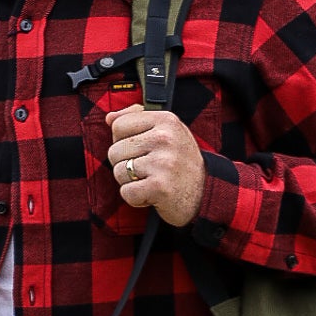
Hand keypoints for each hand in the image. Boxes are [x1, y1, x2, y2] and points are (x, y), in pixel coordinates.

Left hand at [106, 105, 205, 227]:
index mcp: (166, 120)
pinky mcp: (159, 187)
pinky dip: (136, 198)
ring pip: (118, 172)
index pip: (119, 125)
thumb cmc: (180, 161)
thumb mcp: (167, 131)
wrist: (206, 193)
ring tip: (150, 180)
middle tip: (148, 169)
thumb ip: (138, 118)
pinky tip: (152, 194)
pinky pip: (126, 192)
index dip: (123, 140)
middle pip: (114, 150)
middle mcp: (165, 138)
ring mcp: (163, 163)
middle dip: (125, 164)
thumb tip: (109, 117)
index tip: (141, 149)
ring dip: (130, 182)